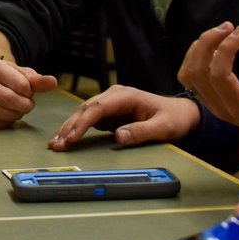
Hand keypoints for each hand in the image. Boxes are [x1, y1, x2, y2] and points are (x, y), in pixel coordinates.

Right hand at [0, 57, 57, 127]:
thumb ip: (38, 80)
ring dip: (17, 114)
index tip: (27, 91)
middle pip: (10, 100)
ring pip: (4, 114)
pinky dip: (6, 122)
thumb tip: (53, 82)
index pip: (20, 85)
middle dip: (25, 105)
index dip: (29, 92)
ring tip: (16, 107)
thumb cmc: (8, 78)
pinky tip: (4, 113)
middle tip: (27, 104)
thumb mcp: (22, 75)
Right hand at [48, 85, 200, 150]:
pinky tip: (67, 140)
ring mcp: (110, 104)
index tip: (72, 137)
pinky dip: (77, 130)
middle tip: (56, 144)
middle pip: (85, 109)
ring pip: (83, 114)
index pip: (97, 107)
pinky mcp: (109, 114)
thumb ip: (141, 131)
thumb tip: (118, 137)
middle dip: (69, 127)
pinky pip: (89, 120)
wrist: (182, 116)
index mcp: (125, 95)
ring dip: (69, 128)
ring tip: (56, 144)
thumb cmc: (174, 119)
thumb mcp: (163, 127)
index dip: (82, 122)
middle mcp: (113, 96)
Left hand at [178, 22, 238, 144]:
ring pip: (189, 74)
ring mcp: (213, 105)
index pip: (219, 76)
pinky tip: (214, 45)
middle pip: (197, 72)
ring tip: (220, 32)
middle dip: (207, 43)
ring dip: (198, 48)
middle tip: (228, 25)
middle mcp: (221, 108)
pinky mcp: (211, 100)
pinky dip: (196, 57)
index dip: (226, 49)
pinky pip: (191, 77)